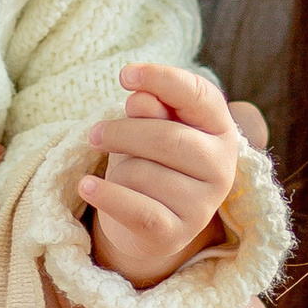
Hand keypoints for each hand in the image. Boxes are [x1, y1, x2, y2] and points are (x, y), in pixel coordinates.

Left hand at [37, 103, 268, 307]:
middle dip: (122, 132)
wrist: (147, 222)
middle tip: (94, 134)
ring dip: (117, 170)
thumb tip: (141, 97)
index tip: (125, 74)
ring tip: (115, 174)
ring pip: (144, 172)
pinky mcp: (175, 234)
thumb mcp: (149, 128)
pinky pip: (135, 208)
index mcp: (221, 130)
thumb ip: (151, 108)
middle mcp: (221, 168)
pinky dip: (106, 195)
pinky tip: (86, 186)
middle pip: (167, 137)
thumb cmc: (150, 160)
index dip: (164, 80)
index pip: (200, 96)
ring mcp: (202, 205)